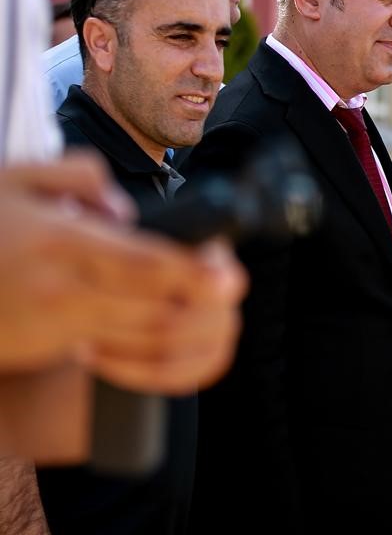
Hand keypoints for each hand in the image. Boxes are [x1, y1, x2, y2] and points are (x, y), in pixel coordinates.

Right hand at [0, 157, 244, 391]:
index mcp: (59, 243)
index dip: (192, 275)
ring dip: (183, 328)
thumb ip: (79, 177)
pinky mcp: (53, 350)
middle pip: (155, 309)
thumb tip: (123, 210)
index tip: (228, 277)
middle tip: (228, 286)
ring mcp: (57, 327)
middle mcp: (61, 291)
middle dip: (201, 304)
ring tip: (201, 303)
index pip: (142, 265)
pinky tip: (156, 326)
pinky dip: (150, 348)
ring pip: (144, 340)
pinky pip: (120, 357)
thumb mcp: (17, 178)